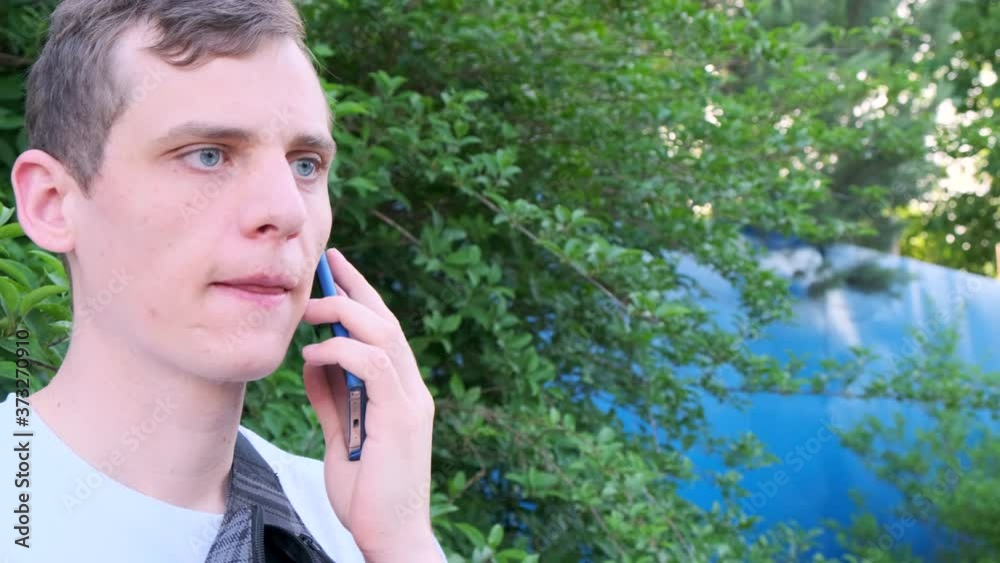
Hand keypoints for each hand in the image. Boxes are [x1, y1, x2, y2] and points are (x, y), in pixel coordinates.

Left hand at [301, 248, 438, 560]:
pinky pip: (373, 365)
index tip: (335, 271)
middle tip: (326, 262)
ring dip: (344, 313)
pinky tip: (313, 352)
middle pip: (387, 322)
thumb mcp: (339, 436)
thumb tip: (313, 359)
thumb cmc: (366, 493)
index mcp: (401, 392)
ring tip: (310, 307)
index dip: (361, 297)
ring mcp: (411, 401)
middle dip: (355, 288)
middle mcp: (412, 390)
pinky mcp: (402, 417)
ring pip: (385, 334)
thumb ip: (331, 398)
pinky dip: (342, 351)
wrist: (389, 535)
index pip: (383, 332)